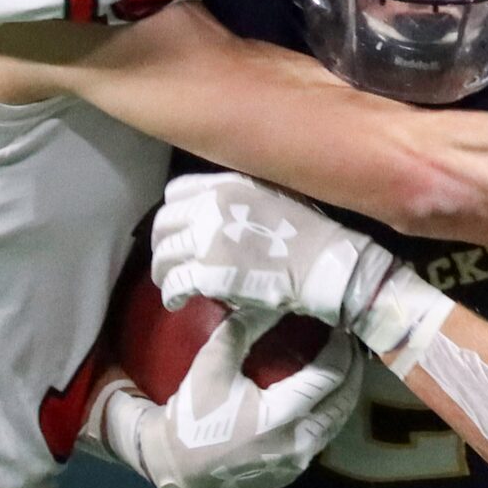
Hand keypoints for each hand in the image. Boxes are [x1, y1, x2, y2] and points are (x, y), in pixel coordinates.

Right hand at [93, 304, 363, 487]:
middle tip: (351, 342)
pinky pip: (324, 437)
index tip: (340, 327)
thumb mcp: (212, 364)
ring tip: (344, 365)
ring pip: (338, 422)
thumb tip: (272, 301)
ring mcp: (299, 462)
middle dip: (353, 369)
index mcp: (281, 415)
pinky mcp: (294, 472)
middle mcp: (299, 442)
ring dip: (346, 392)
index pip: (330, 375)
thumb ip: (243, 329)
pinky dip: (330, 413)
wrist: (179, 467)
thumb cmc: (195, 414)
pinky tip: (323, 396)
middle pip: (345, 400)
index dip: (340, 348)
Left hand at [152, 172, 378, 322]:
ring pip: (163, 256)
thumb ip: (239, 197)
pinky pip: (174, 285)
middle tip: (169, 258)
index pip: (176, 193)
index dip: (173, 213)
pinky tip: (176, 302)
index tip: (178, 228)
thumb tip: (218, 212)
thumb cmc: (309, 232)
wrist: (325, 265)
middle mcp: (209, 208)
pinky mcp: (207, 276)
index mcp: (225, 185)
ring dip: (163, 271)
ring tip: (169, 281)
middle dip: (162, 243)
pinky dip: (171, 295)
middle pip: (164, 225)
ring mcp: (206, 242)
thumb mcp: (272, 195)